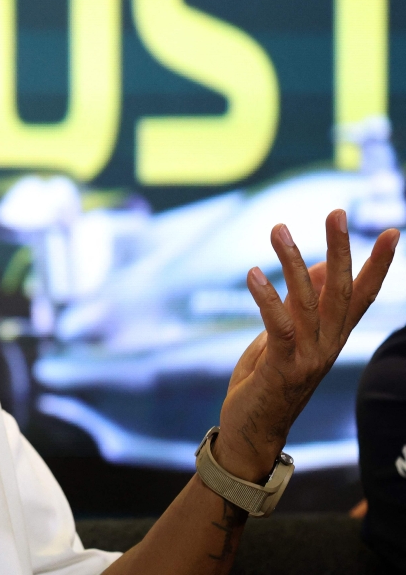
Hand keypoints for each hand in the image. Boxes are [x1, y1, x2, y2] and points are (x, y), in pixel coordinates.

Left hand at [216, 210, 398, 481]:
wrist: (253, 431)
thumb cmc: (267, 381)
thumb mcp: (285, 337)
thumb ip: (301, 304)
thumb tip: (312, 266)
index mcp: (332, 337)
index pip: (361, 295)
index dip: (377, 265)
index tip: (391, 231)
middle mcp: (328, 345)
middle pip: (340, 291)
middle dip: (340, 250)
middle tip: (335, 212)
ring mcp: (309, 357)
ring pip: (307, 301)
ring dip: (292, 262)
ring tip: (278, 229)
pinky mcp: (283, 366)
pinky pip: (279, 325)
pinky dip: (266, 297)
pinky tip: (253, 273)